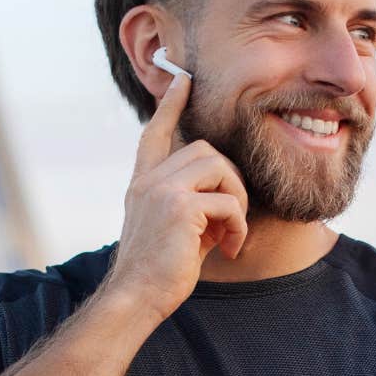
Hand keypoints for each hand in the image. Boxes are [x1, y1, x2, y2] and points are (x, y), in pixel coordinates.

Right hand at [99, 70, 250, 319]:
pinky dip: (238, 226)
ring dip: (237, 200)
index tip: (183, 78)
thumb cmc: (161, 272)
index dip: (171, 104)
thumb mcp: (177, 230)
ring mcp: (161, 190)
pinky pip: (229, 202)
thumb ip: (194, 205)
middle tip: (233, 218)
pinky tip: (230, 249)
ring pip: (219, 167)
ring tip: (231, 232)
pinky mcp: (179, 207)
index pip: (156, 132)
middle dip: (230, 179)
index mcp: (143, 183)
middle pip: (204, 148)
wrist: (137, 297)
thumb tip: (229, 197)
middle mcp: (148, 180)